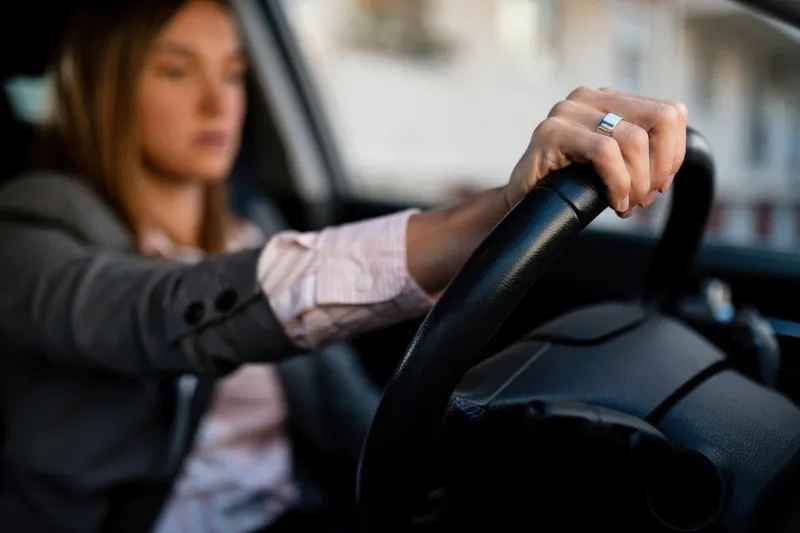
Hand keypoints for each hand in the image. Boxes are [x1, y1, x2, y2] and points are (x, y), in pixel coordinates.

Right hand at [504, 87, 687, 216]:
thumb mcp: (613, 165)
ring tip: (625, 204)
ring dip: (637, 182)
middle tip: (644, 198)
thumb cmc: (568, 187)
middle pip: (659, 118)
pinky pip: (604, 152)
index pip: (671, 112)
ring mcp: (567, 111)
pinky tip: (613, 202)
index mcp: (609, 99)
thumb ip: (639, 153)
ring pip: (633, 139)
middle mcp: (589, 97)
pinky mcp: (550, 132)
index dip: (675, 153)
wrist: (522, 206)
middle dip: (661, 166)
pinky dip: (617, 183)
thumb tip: (670, 166)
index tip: (659, 185)